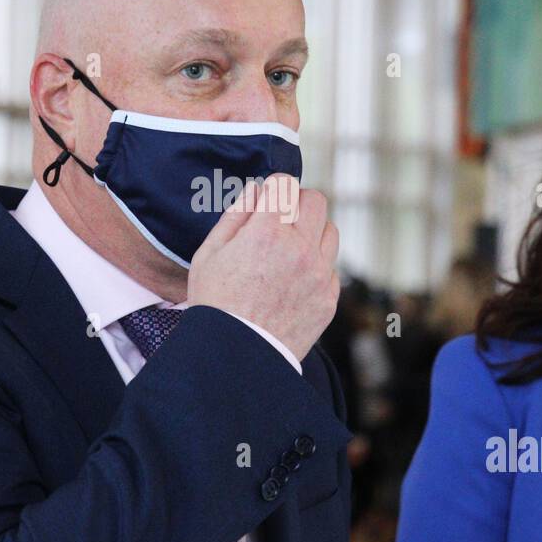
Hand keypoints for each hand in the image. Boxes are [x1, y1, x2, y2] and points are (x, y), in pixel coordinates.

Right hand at [187, 173, 339, 360]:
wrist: (236, 357)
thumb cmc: (215, 304)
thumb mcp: (209, 253)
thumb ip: (236, 215)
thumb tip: (258, 190)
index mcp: (267, 232)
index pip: (285, 184)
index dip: (273, 189)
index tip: (267, 202)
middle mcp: (300, 249)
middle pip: (316, 200)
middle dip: (297, 203)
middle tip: (281, 220)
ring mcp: (319, 274)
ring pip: (330, 231)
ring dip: (312, 232)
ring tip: (289, 250)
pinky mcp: (328, 298)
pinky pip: (332, 267)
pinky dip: (317, 266)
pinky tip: (295, 279)